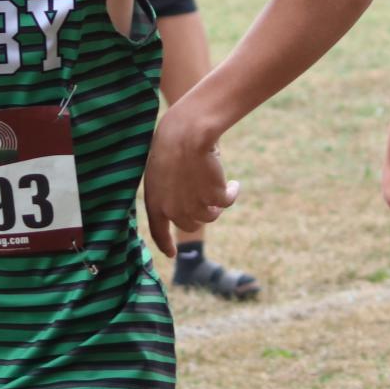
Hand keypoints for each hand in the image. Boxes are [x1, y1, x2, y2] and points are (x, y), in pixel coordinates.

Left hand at [141, 102, 238, 254]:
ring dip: (216, 204)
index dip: (165, 244)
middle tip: (207, 199)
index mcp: (154, 203)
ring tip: (219, 185)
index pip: (158, 232)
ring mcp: (194, 206)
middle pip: (190, 224)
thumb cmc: (170, 144)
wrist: (186, 134)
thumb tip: (186, 206)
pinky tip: (234, 184)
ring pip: (210, 215)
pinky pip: (226, 202)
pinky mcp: (214, 198)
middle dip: (199, 214)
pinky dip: (232, 192)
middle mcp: (173, 209)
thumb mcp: (161, 172)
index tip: (172, 253)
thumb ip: (169, 193)